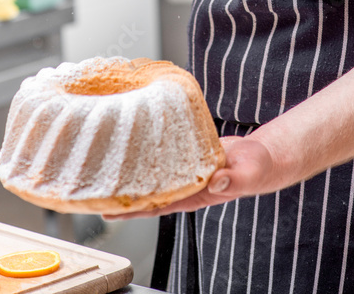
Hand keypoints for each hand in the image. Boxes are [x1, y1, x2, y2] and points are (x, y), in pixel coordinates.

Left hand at [101, 136, 277, 219]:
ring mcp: (185, 170)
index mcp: (196, 194)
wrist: (261, 157)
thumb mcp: (249, 173)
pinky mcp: (188, 154)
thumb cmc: (256, 169)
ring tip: (105, 169)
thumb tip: (215, 182)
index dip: (132, 208)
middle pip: (147, 193)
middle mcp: (186, 185)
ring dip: (132, 174)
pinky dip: (148, 154)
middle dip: (121, 194)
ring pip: (153, 174)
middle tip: (92, 190)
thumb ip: (233, 180)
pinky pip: (163, 156)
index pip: (157, 205)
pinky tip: (134, 146)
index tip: (108, 208)